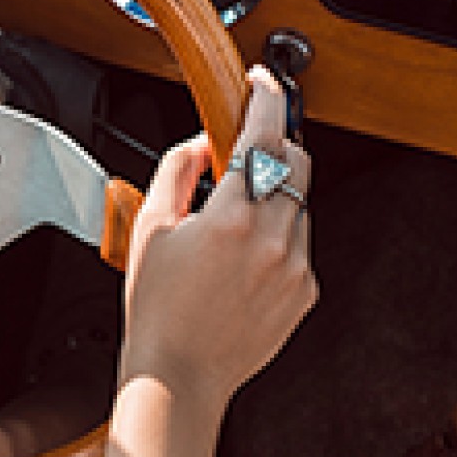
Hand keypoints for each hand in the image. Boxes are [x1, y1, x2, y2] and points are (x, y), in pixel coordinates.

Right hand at [121, 66, 315, 410]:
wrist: (179, 375)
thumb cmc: (156, 307)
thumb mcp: (150, 227)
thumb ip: (176, 170)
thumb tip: (198, 141)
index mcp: (231, 219)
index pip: (262, 136)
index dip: (265, 98)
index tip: (262, 81)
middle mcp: (272, 241)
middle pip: (297, 161)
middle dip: (275, 145)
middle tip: (242, 156)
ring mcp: (295, 268)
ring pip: (300, 202)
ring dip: (274, 194)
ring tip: (232, 225)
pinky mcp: (305, 291)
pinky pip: (300, 242)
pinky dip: (278, 233)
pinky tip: (242, 259)